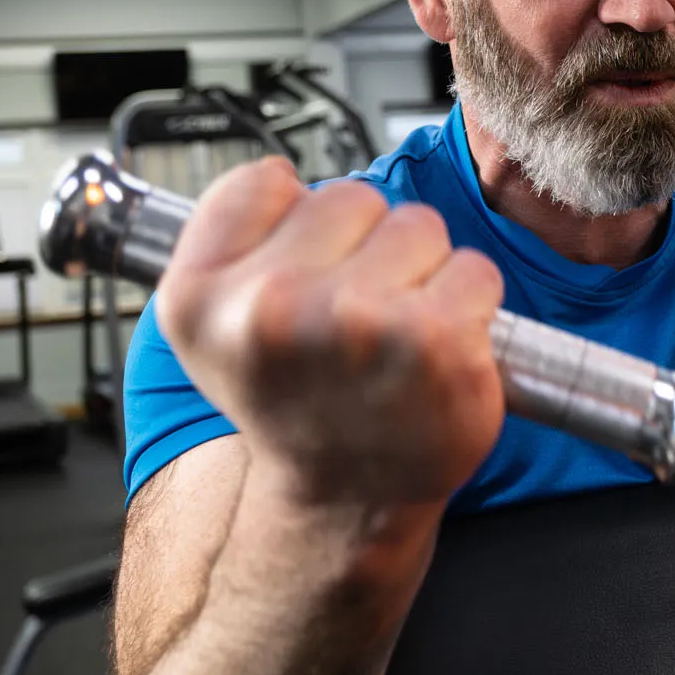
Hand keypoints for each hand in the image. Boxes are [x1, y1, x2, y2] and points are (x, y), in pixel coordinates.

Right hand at [155, 158, 505, 512]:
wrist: (350, 500)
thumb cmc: (297, 403)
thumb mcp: (214, 324)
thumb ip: (232, 233)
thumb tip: (282, 174)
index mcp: (201, 297)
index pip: (265, 181)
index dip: (295, 225)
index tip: (297, 279)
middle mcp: (271, 310)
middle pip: (353, 197)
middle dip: (365, 247)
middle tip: (352, 321)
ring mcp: (357, 324)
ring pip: (419, 226)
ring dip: (421, 273)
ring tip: (394, 339)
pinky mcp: (436, 341)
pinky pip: (474, 269)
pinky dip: (470, 305)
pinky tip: (435, 355)